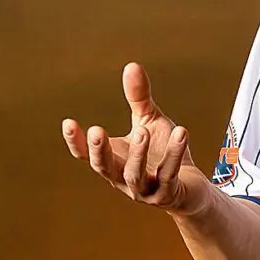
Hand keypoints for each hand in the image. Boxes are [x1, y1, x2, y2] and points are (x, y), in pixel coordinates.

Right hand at [63, 62, 210, 215]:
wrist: (190, 187)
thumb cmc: (162, 153)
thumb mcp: (148, 121)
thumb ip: (138, 98)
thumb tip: (131, 65)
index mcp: (113, 161)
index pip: (86, 155)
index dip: (76, 142)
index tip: (68, 122)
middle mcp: (123, 179)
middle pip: (105, 168)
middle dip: (100, 151)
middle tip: (96, 130)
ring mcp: (144, 191)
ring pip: (135, 175)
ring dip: (137, 153)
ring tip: (143, 131)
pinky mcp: (167, 195)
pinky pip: (169, 175)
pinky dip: (174, 154)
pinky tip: (181, 132)